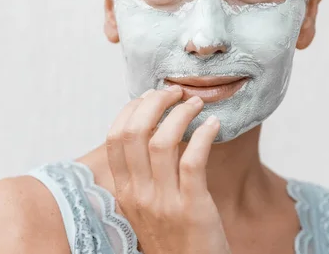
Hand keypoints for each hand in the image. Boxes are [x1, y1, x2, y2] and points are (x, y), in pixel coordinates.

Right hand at [105, 85, 230, 253]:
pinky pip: (194, 159)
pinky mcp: (192, 207)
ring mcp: (164, 201)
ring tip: (196, 104)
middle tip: (174, 92)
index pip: (115, 137)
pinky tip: (213, 125)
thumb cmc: (171, 236)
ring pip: (163, 140)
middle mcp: (138, 193)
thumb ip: (142, 174)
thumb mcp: (144, 206)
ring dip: (181, 113)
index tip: (149, 96)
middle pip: (135, 132)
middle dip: (155, 103)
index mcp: (124, 190)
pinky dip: (204, 135)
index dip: (131, 109)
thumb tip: (151, 130)